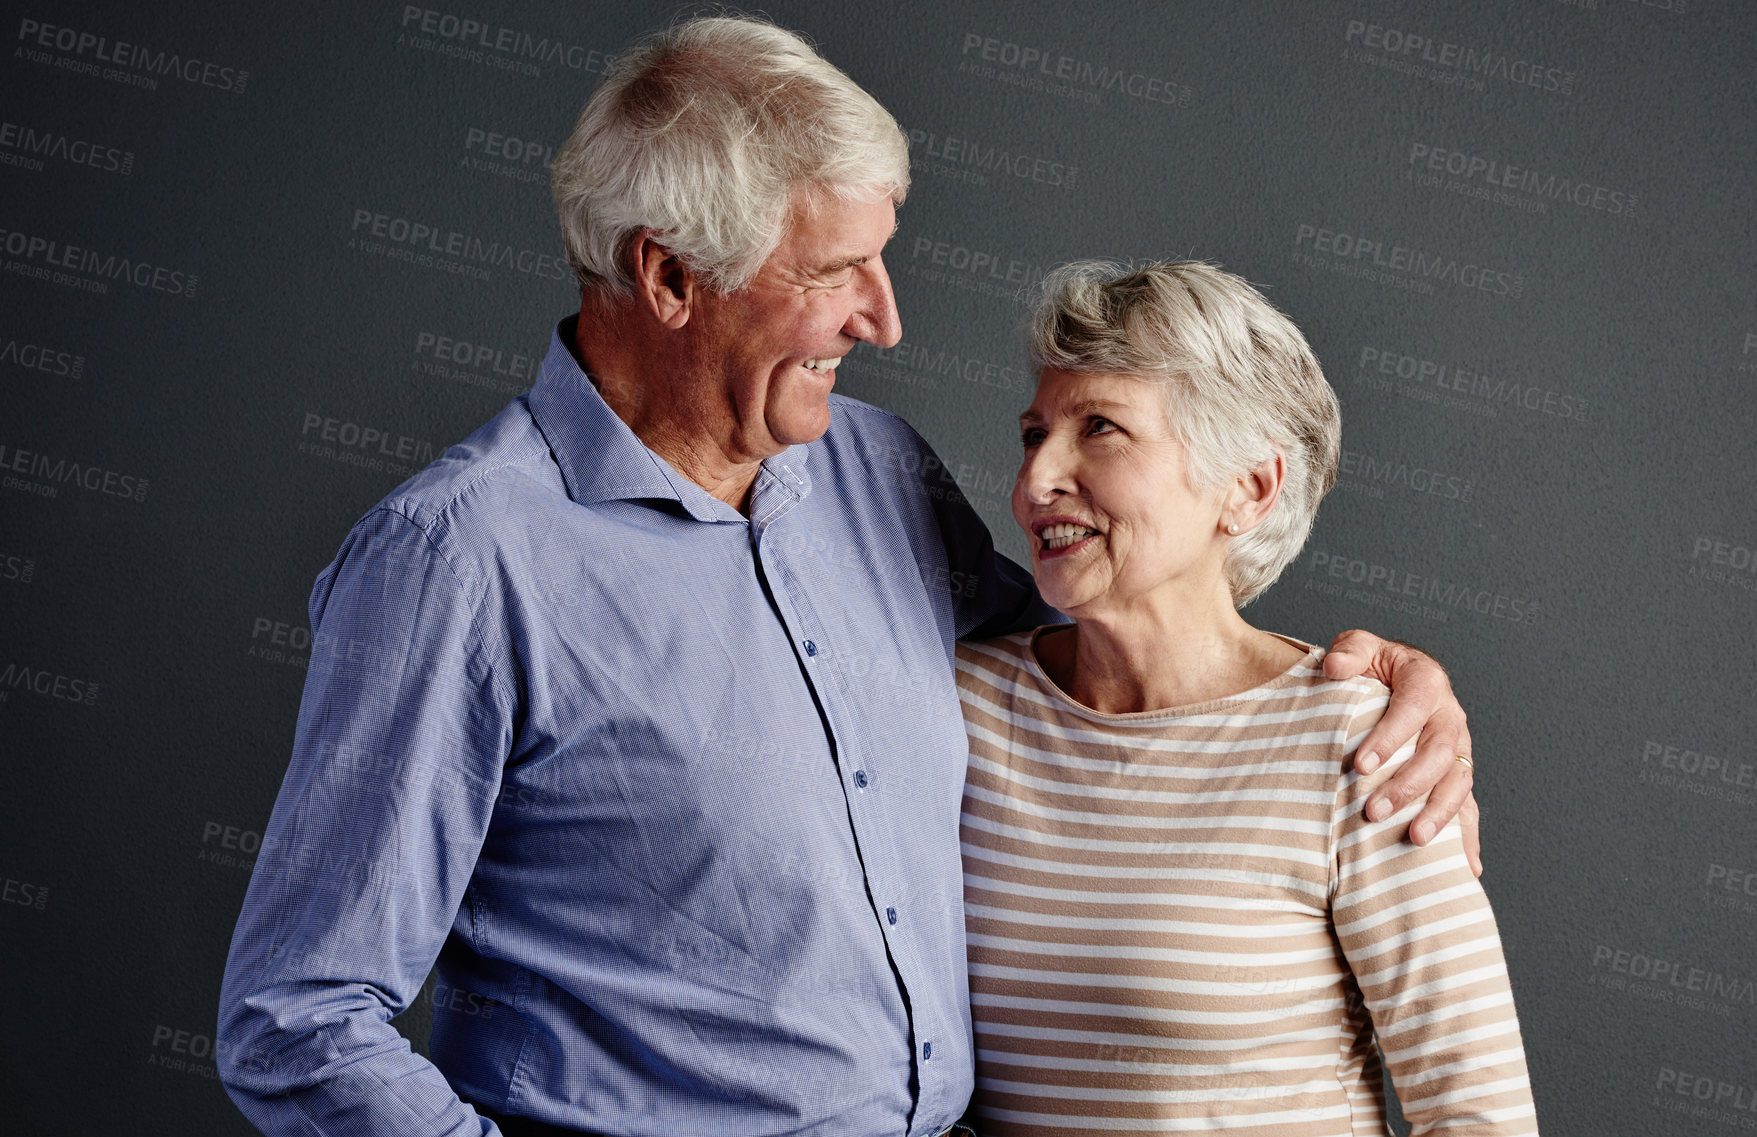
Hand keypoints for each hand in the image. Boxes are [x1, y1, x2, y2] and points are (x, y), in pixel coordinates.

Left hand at [1323, 630, 1481, 876]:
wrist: (1389, 681)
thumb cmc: (1372, 668)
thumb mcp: (1359, 649)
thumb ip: (1349, 652)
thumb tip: (1333, 667)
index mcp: (1426, 682)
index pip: (1412, 709)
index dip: (1389, 738)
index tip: (1360, 765)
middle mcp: (1449, 717)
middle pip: (1437, 753)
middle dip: (1408, 784)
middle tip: (1373, 810)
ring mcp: (1458, 749)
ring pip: (1457, 783)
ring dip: (1437, 813)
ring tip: (1413, 838)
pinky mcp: (1457, 776)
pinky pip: (1468, 808)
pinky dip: (1469, 838)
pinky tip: (1467, 867)